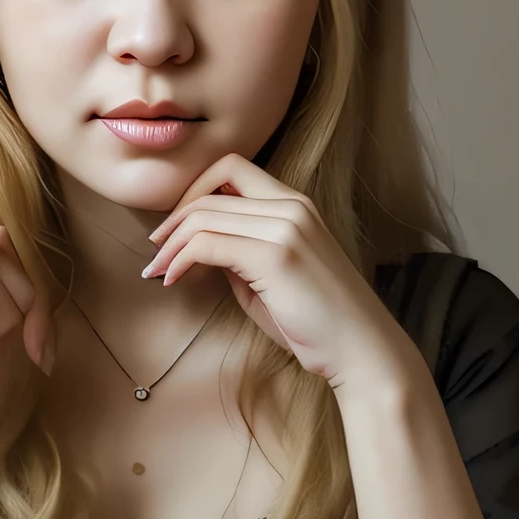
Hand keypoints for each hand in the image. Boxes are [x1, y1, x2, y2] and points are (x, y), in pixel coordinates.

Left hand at [141, 153, 411, 389]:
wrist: (363, 349)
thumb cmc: (318, 322)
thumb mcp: (272, 277)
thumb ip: (239, 255)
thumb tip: (199, 250)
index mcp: (295, 204)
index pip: (230, 169)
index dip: (193, 191)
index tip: (175, 227)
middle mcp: (291, 206)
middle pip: (211, 190)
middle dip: (172, 220)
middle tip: (155, 252)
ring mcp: (285, 228)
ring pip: (204, 215)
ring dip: (170, 243)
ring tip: (157, 271)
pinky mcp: (275, 256)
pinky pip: (208, 244)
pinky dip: (181, 260)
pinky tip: (173, 280)